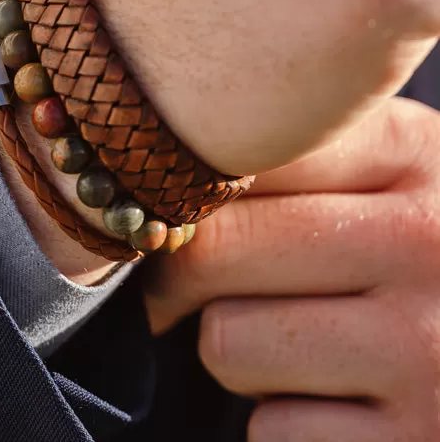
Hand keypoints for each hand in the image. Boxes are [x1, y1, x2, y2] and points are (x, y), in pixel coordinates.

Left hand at [144, 98, 439, 440]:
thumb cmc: (418, 248)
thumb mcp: (384, 172)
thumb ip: (294, 153)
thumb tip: (154, 170)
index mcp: (407, 152)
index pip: (234, 158)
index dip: (179, 193)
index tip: (167, 214)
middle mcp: (423, 242)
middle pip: (211, 249)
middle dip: (184, 280)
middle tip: (192, 288)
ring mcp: (428, 350)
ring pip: (225, 342)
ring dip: (236, 353)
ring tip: (289, 340)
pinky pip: (271, 431)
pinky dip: (282, 423)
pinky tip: (332, 399)